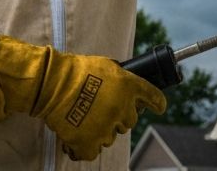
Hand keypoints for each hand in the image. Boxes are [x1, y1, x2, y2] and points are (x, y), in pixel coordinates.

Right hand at [0, 35, 166, 161]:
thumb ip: (122, 79)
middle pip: (129, 121)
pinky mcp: (90, 143)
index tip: (160, 106)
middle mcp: (122, 108)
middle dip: (118, 116)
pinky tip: (77, 134)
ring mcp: (107, 128)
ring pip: (111, 136)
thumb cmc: (78, 71)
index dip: (157, 102)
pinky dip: (85, 145)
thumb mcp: (108, 65)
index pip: (152, 96)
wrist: (55, 84)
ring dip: (101, 129)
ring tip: (85, 116)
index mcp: (129, 86)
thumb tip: (126, 88)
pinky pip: (93, 150)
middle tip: (102, 108)